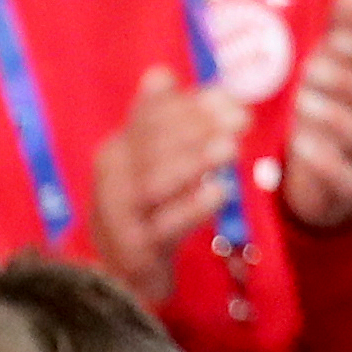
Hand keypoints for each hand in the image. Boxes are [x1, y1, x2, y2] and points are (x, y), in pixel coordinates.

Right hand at [85, 66, 249, 294]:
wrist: (125, 276)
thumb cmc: (150, 210)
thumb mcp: (156, 162)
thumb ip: (160, 121)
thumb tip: (158, 76)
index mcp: (118, 150)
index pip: (150, 118)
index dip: (192, 106)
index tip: (234, 103)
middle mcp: (109, 180)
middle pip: (150, 146)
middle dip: (198, 131)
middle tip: (242, 123)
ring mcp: (116, 217)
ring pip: (152, 183)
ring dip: (194, 164)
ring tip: (231, 150)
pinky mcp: (132, 252)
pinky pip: (160, 227)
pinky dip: (190, 209)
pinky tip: (219, 193)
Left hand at [279, 0, 351, 231]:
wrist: (319, 183)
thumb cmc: (325, 113)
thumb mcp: (331, 72)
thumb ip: (342, 35)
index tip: (334, 40)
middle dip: (348, 82)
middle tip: (310, 70)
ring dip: (336, 119)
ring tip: (302, 104)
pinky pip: (350, 178)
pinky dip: (327, 162)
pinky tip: (301, 145)